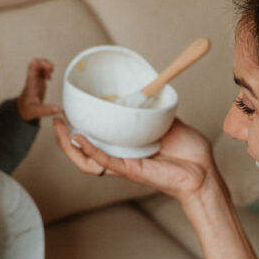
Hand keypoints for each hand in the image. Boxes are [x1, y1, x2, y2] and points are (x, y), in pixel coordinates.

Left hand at [17, 58, 61, 121]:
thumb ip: (47, 110)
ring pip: (39, 66)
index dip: (36, 65)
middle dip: (44, 63)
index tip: (42, 63)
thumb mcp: (37, 111)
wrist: (23, 109)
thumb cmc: (28, 109)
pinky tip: (49, 76)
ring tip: (51, 71)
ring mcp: (35, 79)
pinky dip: (47, 70)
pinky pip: (41, 70)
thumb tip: (58, 109)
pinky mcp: (38, 81)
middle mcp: (32, 80)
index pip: (31, 71)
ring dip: (46, 65)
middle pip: (35, 64)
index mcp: (31, 85)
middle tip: (51, 68)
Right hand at [54, 117, 214, 202]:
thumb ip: (150, 109)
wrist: (203, 169)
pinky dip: (91, 150)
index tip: (68, 113)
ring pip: (86, 161)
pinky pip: (104, 162)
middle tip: (55, 121)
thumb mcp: (165, 121)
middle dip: (64, 139)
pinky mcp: (131, 171)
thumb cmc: (188, 151)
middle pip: (82, 153)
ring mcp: (124, 165)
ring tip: (60, 130)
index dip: (78, 129)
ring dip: (70, 146)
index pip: (95, 141)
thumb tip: (146, 87)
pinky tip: (80, 139)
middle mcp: (121, 157)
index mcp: (126, 147)